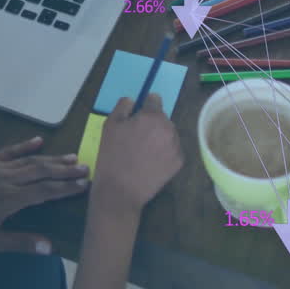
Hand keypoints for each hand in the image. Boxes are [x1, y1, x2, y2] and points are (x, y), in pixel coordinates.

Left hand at [0, 136, 88, 253]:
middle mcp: (5, 179)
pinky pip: (8, 151)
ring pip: (28, 160)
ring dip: (51, 158)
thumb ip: (19, 242)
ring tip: (72, 156)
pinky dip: (25, 146)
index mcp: (9, 199)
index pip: (44, 191)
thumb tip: (49, 247)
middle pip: (41, 171)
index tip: (84, 184)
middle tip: (86, 167)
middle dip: (65, 170)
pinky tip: (39, 141)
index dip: (66, 188)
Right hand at [92, 95, 182, 213]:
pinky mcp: (179, 162)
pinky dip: (165, 152)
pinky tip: (151, 161)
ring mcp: (176, 146)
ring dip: (160, 137)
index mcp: (152, 116)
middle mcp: (169, 128)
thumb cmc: (112, 155)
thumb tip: (134, 101)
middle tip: (137, 137)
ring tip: (144, 151)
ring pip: (169, 133)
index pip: (154, 99)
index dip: (144, 105)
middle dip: (152, 123)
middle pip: (162, 118)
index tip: (137, 116)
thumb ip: (123, 106)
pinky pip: (173, 149)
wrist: (120, 190)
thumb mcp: (110, 124)